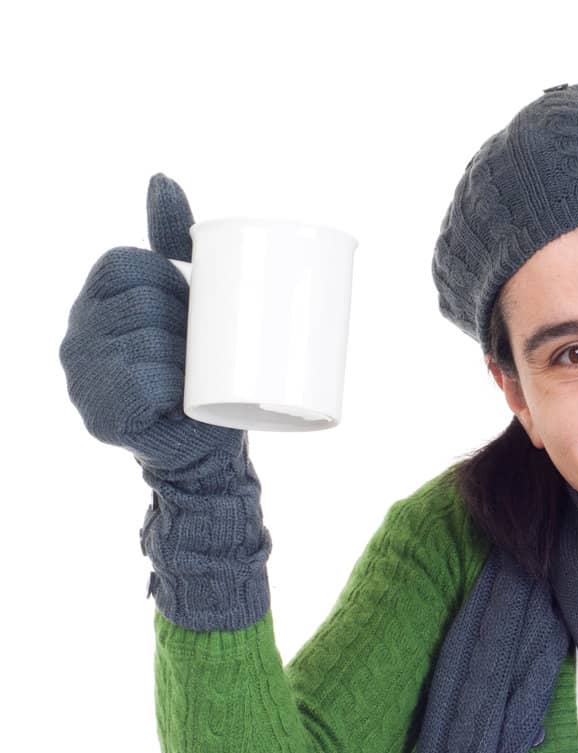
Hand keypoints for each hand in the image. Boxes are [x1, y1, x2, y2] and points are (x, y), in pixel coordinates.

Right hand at [59, 173, 247, 484]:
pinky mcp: (103, 417)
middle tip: (206, 350)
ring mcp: (84, 380)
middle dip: (182, 323)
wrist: (205, 453)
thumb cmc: (199, 373)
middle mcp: (77, 338)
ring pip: (145, 343)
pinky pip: (142, 385)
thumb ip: (173, 244)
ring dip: (184, 359)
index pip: (124, 265)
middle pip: (138, 303)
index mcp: (94, 303)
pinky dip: (171, 389)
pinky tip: (180, 398)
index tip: (194, 308)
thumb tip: (160, 178)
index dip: (168, 281)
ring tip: (199, 377)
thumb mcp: (187, 303)